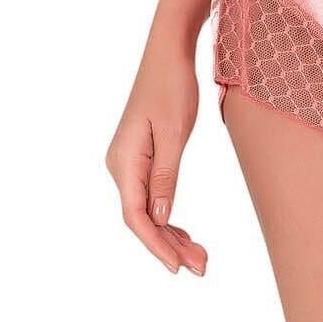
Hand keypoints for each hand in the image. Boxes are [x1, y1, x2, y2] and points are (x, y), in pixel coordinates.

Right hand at [105, 44, 208, 276]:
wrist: (168, 53)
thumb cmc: (172, 86)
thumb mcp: (173, 132)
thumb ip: (165, 176)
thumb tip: (158, 218)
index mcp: (124, 161)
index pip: (136, 217)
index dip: (156, 245)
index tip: (177, 268)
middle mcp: (120, 166)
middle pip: (142, 218)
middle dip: (169, 245)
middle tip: (202, 267)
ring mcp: (128, 162)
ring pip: (147, 210)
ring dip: (171, 235)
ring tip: (199, 257)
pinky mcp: (140, 157)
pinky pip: (151, 195)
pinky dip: (168, 216)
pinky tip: (184, 234)